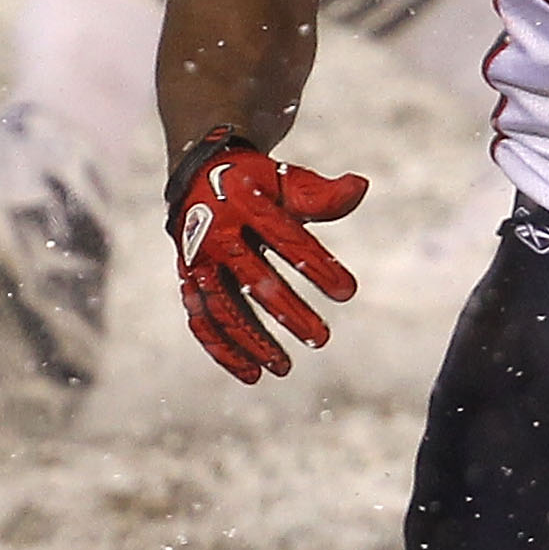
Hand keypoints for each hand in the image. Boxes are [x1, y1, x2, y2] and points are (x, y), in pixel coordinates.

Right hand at [166, 130, 366, 382]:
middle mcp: (215, 234)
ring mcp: (198, 260)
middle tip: (321, 339)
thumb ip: (322, 194)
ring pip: (222, 307)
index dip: (318, 265)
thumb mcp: (287, 180)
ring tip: (283, 367)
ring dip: (251, 340)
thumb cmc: (256, 183)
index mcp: (245, 204)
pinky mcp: (189, 281)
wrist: (198, 176)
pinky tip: (251, 373)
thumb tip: (359, 186)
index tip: (348, 292)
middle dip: (287, 311)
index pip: (286, 239)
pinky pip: (202, 320)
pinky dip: (222, 349)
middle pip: (252, 278)